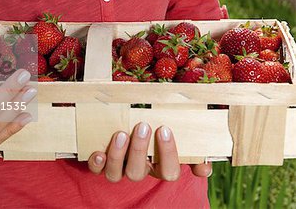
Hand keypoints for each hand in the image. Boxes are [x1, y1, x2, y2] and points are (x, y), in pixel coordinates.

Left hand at [88, 123, 211, 181]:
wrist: (134, 128)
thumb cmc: (160, 135)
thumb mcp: (180, 143)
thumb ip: (195, 154)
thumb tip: (204, 168)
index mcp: (159, 168)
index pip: (168, 172)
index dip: (167, 153)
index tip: (164, 129)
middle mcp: (139, 170)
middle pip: (138, 173)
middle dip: (139, 150)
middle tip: (142, 126)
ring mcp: (119, 169)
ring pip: (116, 174)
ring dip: (118, 155)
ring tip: (121, 134)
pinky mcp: (102, 165)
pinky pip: (97, 170)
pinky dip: (97, 163)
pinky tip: (99, 152)